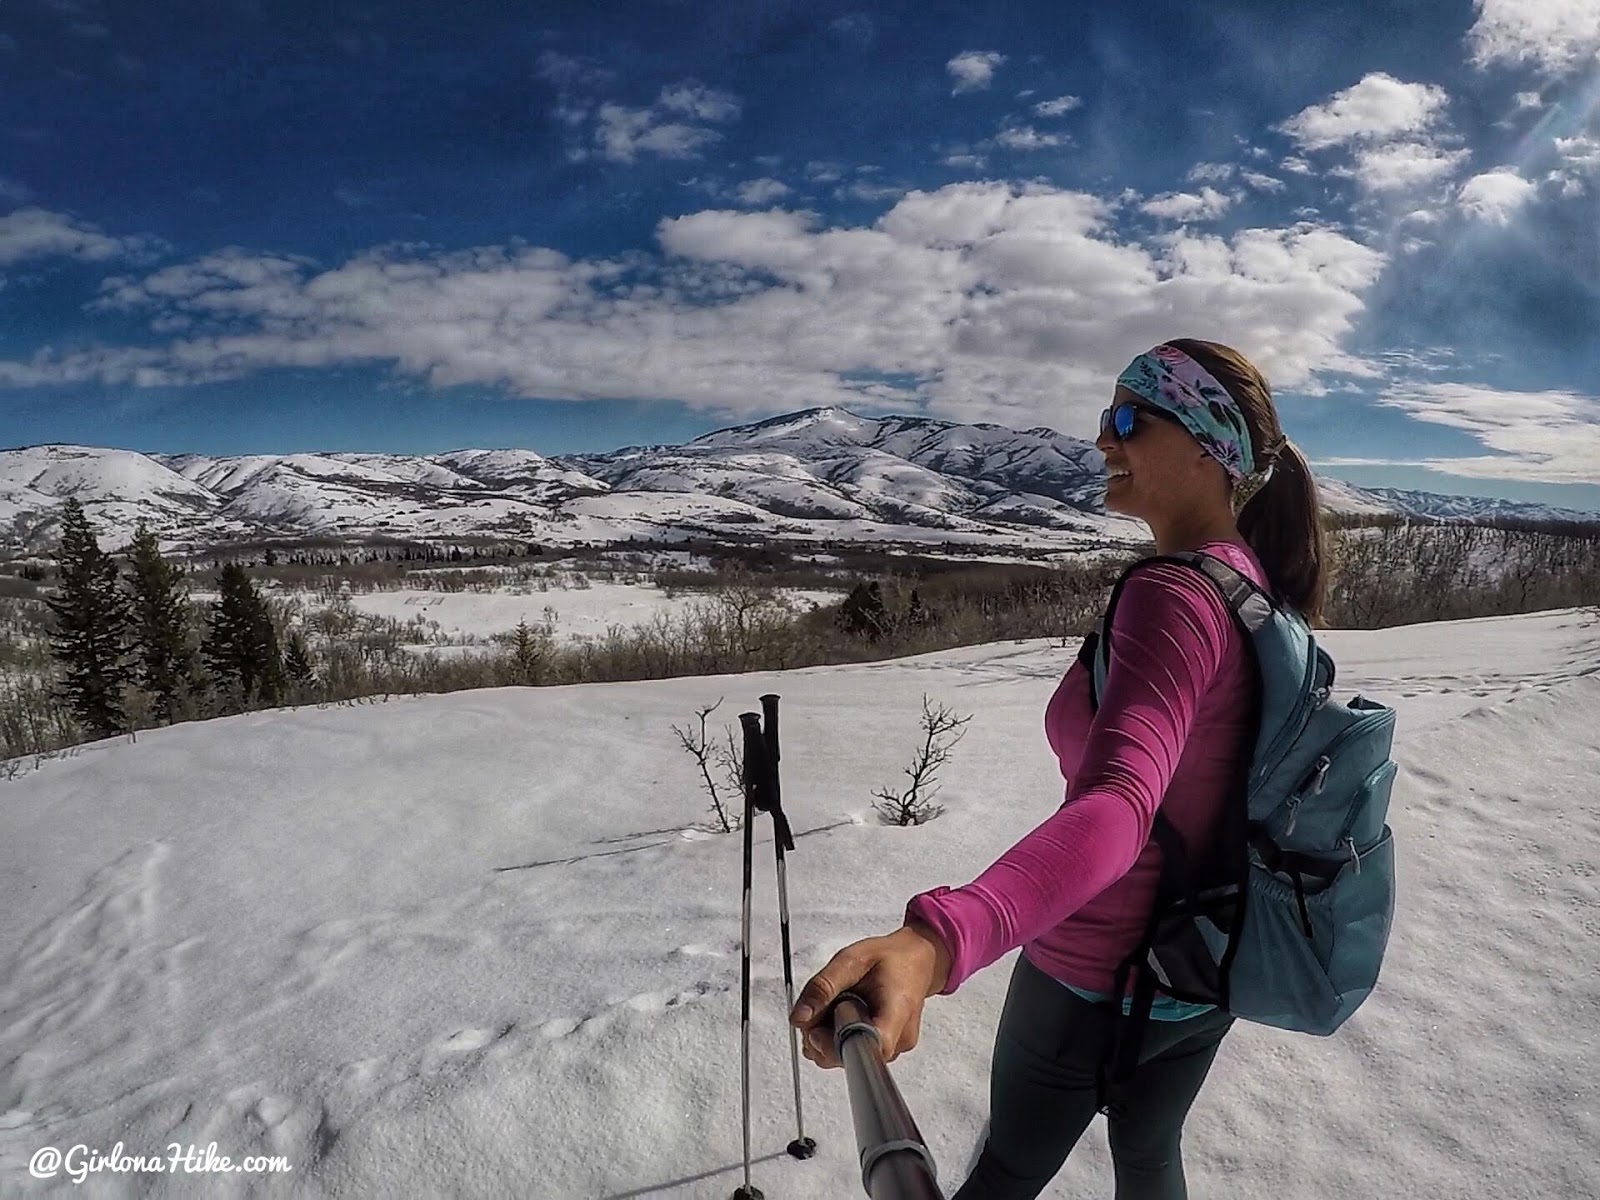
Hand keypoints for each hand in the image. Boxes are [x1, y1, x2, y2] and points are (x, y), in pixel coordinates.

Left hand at [788, 922, 951, 1069]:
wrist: (918, 960)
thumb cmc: (890, 958)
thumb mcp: (851, 959)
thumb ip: (824, 987)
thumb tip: (799, 1018)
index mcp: (896, 1012)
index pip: (865, 1050)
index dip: (833, 1046)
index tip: (816, 1030)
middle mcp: (900, 1039)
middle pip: (850, 1058)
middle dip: (823, 1037)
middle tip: (823, 1005)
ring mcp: (895, 1048)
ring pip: (848, 1058)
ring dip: (830, 1036)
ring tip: (839, 1005)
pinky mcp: (886, 1050)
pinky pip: (854, 1051)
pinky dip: (840, 1036)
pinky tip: (846, 1015)